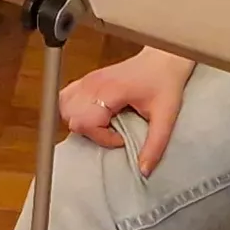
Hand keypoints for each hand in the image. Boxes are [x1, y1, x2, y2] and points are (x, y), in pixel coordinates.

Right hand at [57, 49, 196, 175]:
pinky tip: (93, 115)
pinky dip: (74, 110)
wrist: (164, 59)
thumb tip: (144, 170)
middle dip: (89, 132)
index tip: (122, 137)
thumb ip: (155, 145)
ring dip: (79, 121)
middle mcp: (94, 83)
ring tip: (102, 124)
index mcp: (109, 90)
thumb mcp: (166, 116)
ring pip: (64, 106)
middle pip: (71, 117)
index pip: (85, 122)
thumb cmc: (165, 82)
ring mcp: (89, 79)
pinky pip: (67, 96)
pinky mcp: (89, 79)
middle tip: (112, 131)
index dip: (102, 137)